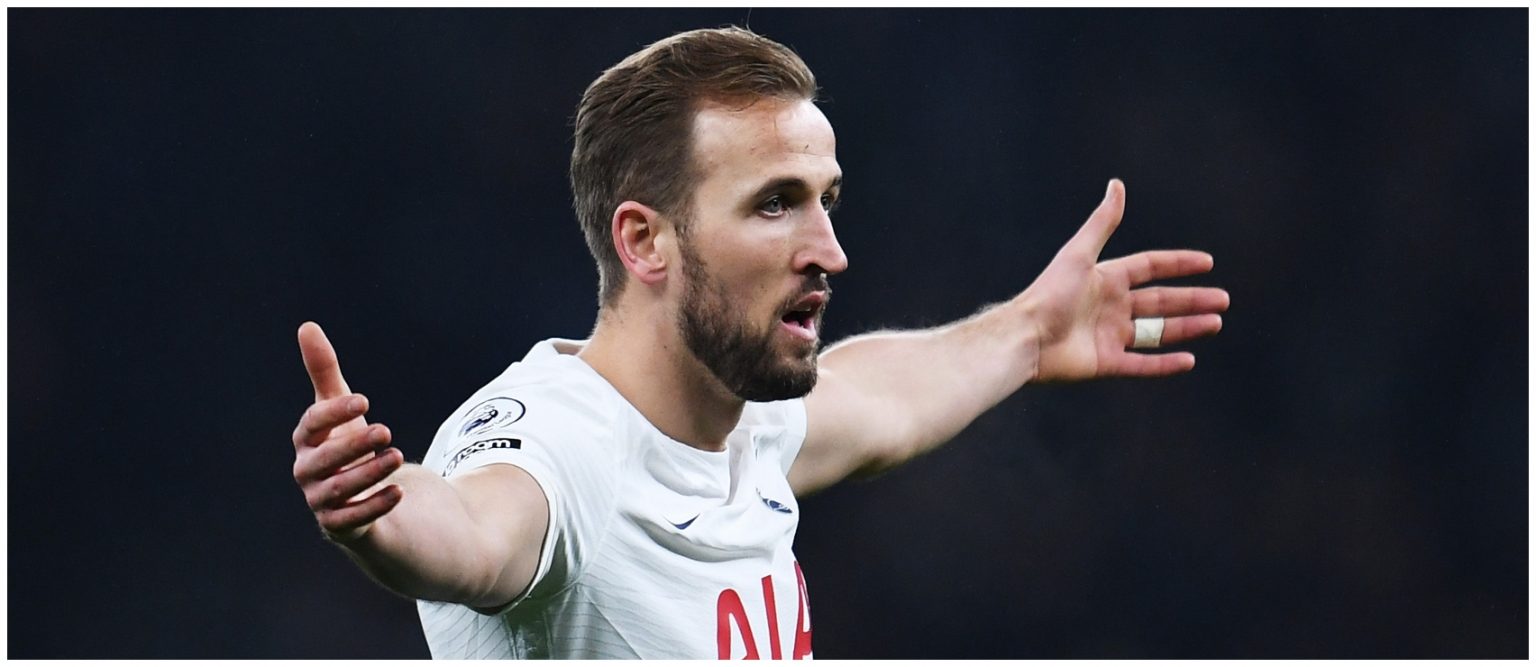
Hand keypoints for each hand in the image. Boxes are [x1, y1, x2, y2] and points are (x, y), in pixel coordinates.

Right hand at [291, 322, 404, 541]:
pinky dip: (373, 508)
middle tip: (386, 430)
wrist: (366, 498)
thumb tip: (307, 326)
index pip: (311, 426)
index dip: (334, 413)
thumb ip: (325, 372)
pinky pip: (352, 523)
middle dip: (352, 446)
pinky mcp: (344, 529)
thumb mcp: (343, 410)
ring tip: (396, 455)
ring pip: (337, 492)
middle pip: (322, 462)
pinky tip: (399, 493)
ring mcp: (323, 504)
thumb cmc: (349, 448)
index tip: (365, 400)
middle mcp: (309, 474)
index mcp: (307, 442)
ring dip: (366, 475)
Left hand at [1020, 180, 1229, 381]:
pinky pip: (1142, 364)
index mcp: (1106, 279)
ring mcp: (1109, 336)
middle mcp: (1110, 307)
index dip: (1177, 264)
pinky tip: (1190, 359)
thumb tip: (1117, 184)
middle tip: (1223, 300)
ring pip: (1157, 332)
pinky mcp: (1105, 363)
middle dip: (1192, 300)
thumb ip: (1102, 223)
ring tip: (1215, 323)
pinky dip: (1166, 364)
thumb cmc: (1049, 294)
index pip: (1149, 268)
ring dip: (1187, 328)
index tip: (1207, 263)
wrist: (1025, 337)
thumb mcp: (1079, 254)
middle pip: (1160, 302)